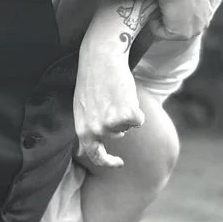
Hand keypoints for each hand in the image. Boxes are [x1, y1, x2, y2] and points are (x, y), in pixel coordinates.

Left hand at [73, 47, 144, 171]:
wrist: (101, 58)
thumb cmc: (92, 79)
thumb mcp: (82, 107)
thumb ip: (88, 127)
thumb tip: (87, 149)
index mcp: (82, 130)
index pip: (96, 155)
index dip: (109, 162)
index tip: (119, 163)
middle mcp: (96, 131)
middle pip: (118, 135)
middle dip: (119, 119)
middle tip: (111, 99)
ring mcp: (111, 125)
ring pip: (129, 126)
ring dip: (127, 111)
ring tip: (116, 94)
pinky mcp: (126, 116)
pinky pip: (139, 119)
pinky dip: (137, 108)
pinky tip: (127, 94)